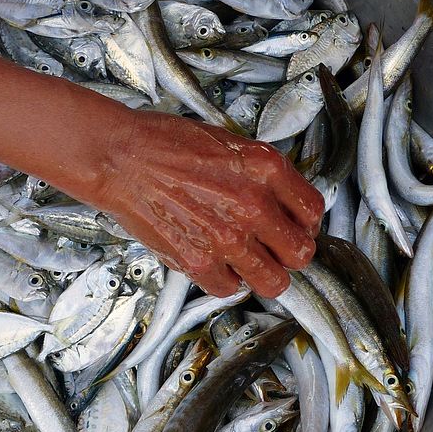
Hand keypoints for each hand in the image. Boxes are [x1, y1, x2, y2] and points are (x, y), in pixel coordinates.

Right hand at [94, 112, 323, 297]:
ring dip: (261, 275)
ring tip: (246, 264)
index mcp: (266, 168)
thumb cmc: (163, 144)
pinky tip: (213, 262)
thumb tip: (278, 202)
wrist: (120, 158)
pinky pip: (229, 288)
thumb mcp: (228, 143)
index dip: (305, 224)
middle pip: (300, 253)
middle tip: (272, 249)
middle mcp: (254, 204)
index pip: (313, 211)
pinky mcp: (198, 259)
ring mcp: (227, 236)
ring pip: (272, 281)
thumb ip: (259, 174)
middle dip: (288, 254)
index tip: (293, 227)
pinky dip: (223, 280)